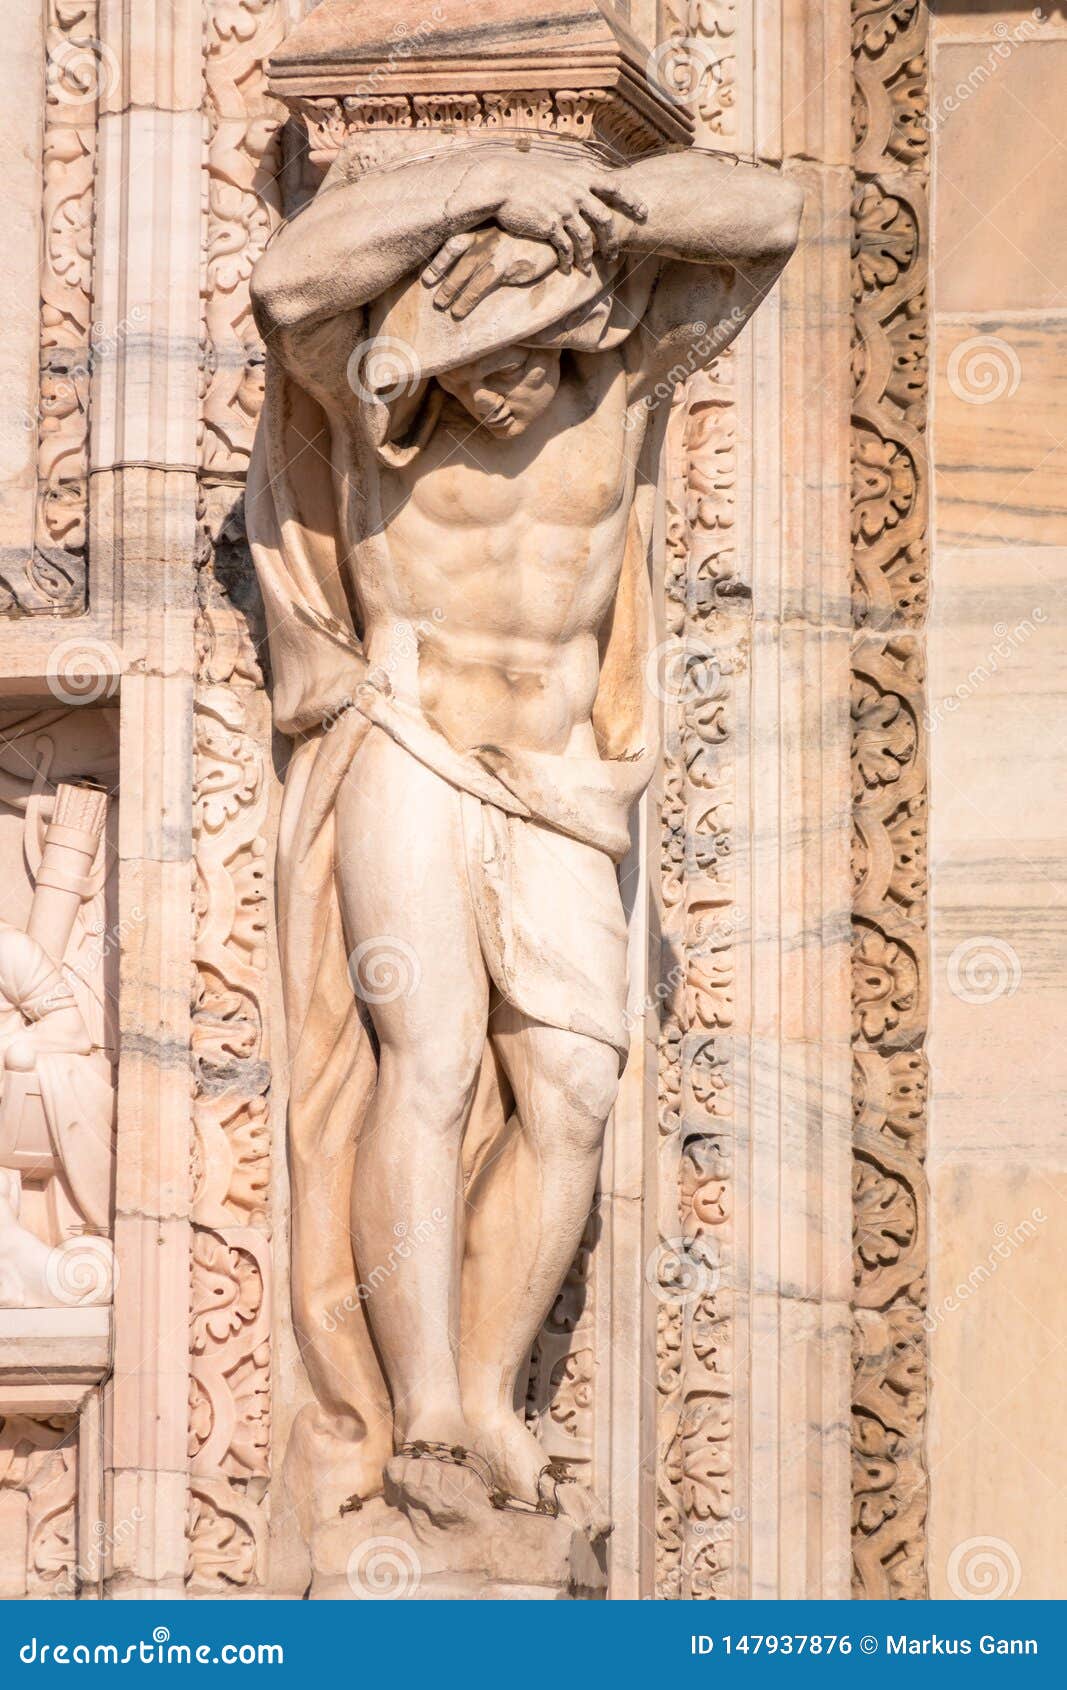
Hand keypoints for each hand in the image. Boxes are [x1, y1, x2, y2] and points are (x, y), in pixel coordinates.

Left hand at [421, 228, 557, 319]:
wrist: (551, 238)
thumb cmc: (522, 239)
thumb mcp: (501, 235)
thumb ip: (482, 243)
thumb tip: (461, 260)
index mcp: (481, 230)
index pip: (452, 242)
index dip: (438, 260)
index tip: (426, 278)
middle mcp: (485, 239)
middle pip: (456, 259)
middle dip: (442, 278)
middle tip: (433, 296)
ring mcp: (495, 253)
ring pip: (467, 274)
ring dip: (453, 292)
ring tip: (443, 307)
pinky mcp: (507, 266)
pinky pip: (482, 285)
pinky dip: (467, 299)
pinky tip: (459, 311)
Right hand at [479, 152, 647, 272]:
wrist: (501, 183)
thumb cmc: (526, 177)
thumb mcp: (556, 170)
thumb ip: (574, 180)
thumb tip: (586, 187)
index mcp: (580, 176)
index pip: (615, 186)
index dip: (632, 200)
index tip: (644, 212)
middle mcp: (576, 193)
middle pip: (605, 220)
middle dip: (612, 240)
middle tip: (613, 254)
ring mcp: (564, 210)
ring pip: (586, 239)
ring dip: (589, 256)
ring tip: (587, 267)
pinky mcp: (549, 226)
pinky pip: (566, 248)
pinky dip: (568, 261)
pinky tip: (568, 268)